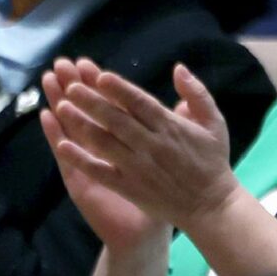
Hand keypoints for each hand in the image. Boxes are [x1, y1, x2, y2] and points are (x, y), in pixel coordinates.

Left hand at [47, 63, 238, 230]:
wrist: (210, 206)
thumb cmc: (212, 162)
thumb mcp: (215, 123)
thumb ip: (197, 94)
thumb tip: (178, 69)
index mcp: (170, 127)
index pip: (139, 103)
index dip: (119, 89)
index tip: (99, 76)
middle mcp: (151, 145)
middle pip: (115, 119)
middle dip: (91, 101)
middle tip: (70, 85)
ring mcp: (137, 167)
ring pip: (103, 141)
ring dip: (81, 123)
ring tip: (61, 107)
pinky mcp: (128, 187)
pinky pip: (99, 171)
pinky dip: (80, 158)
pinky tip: (62, 145)